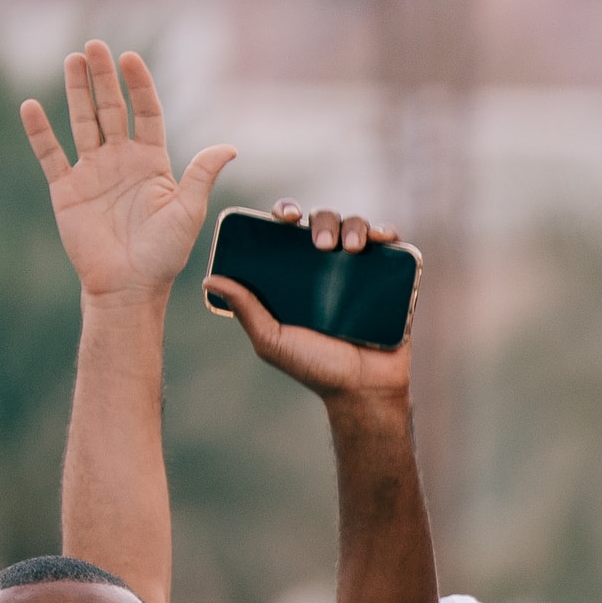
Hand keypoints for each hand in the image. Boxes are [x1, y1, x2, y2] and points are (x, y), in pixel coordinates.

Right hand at [21, 43, 234, 302]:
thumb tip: (230, 147)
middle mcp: (121, 161)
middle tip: (95, 46)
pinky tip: (31, 106)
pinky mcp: (66, 188)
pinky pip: (50, 154)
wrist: (129, 286)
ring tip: (72, 60)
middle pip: (111, 109)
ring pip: (82, 122)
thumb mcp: (188, 212)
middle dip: (104, 78)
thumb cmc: (164, 254)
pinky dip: (40, 131)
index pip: (145, 113)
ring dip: (76, 92)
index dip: (138, 86)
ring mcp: (92, 172)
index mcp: (152, 163)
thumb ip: (201, 175)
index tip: (130, 58)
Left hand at [203, 208, 413, 404]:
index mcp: (296, 275)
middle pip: (323, 222)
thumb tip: (211, 280)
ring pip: (356, 227)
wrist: (362, 388)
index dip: (286, 214)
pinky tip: (380, 239)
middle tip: (322, 244)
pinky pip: (391, 246)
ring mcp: (359, 271)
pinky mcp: (390, 278)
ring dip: (354, 226)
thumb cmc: (315, 367)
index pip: (288, 232)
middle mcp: (327, 268)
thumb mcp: (271, 340)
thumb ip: (246, 310)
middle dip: (322, 220)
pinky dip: (385, 234)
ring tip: (352, 248)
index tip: (286, 218)